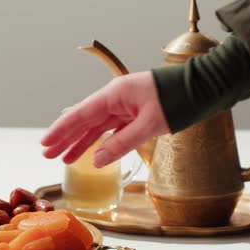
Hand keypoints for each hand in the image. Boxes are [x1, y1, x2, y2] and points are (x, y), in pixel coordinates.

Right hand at [41, 71, 169, 167]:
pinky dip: (101, 141)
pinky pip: (112, 129)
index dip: (60, 130)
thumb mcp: (149, 125)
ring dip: (81, 142)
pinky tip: (93, 153)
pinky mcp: (135, 113)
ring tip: (65, 158)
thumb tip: (96, 161)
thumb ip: (121, 144)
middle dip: (65, 138)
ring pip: (97, 126)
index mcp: (114, 95)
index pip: (80, 114)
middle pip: (84, 120)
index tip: (45, 143)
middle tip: (48, 154)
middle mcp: (116, 98)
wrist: (204, 88)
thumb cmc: (178, 100)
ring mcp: (125, 105)